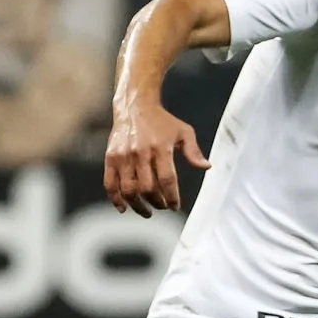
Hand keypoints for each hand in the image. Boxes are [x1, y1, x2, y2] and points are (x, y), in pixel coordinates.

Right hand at [104, 96, 207, 216]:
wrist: (134, 105)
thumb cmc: (162, 121)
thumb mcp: (183, 131)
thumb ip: (193, 151)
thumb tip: (207, 167)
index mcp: (160, 148)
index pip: (167, 180)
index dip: (171, 197)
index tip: (175, 207)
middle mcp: (140, 153)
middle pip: (147, 188)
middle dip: (157, 203)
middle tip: (162, 206)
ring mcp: (123, 156)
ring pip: (129, 190)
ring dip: (138, 205)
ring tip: (147, 211)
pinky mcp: (110, 157)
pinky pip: (110, 183)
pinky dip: (115, 199)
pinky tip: (124, 208)